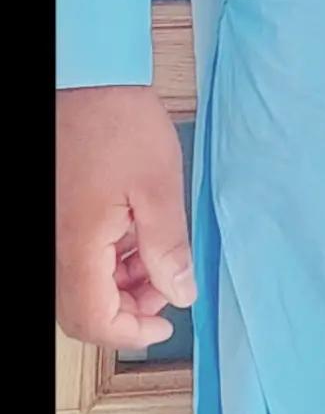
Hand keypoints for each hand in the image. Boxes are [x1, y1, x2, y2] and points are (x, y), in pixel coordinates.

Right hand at [56, 86, 196, 350]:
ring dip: (120, 283)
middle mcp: (57, 245)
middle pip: (82, 309)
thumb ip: (168, 247)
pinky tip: (137, 236)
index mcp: (76, 245)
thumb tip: (180, 293)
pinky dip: (107, 260)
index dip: (130, 334)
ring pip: (80, 284)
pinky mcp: (59, 215)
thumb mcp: (158, 186)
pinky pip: (77, 257)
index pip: (92, 320)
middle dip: (127, 309)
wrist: (86, 79)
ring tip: (158, 255)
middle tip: (167, 286)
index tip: (164, 326)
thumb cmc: (118, 122)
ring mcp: (55, 230)